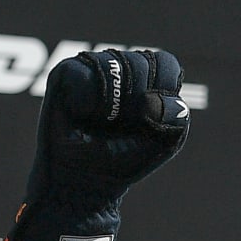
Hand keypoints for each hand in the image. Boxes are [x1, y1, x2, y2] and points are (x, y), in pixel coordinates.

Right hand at [25, 49, 189, 207]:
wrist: (85, 179)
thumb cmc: (123, 159)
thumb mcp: (162, 144)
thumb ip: (174, 119)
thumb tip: (160, 99)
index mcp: (150, 84)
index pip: (165, 63)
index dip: (163, 87)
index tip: (150, 116)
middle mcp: (122, 72)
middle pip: (142, 61)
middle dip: (138, 98)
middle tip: (123, 123)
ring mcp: (94, 69)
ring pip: (113, 63)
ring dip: (112, 100)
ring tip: (102, 120)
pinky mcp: (65, 73)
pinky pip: (82, 72)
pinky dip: (85, 98)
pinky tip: (81, 113)